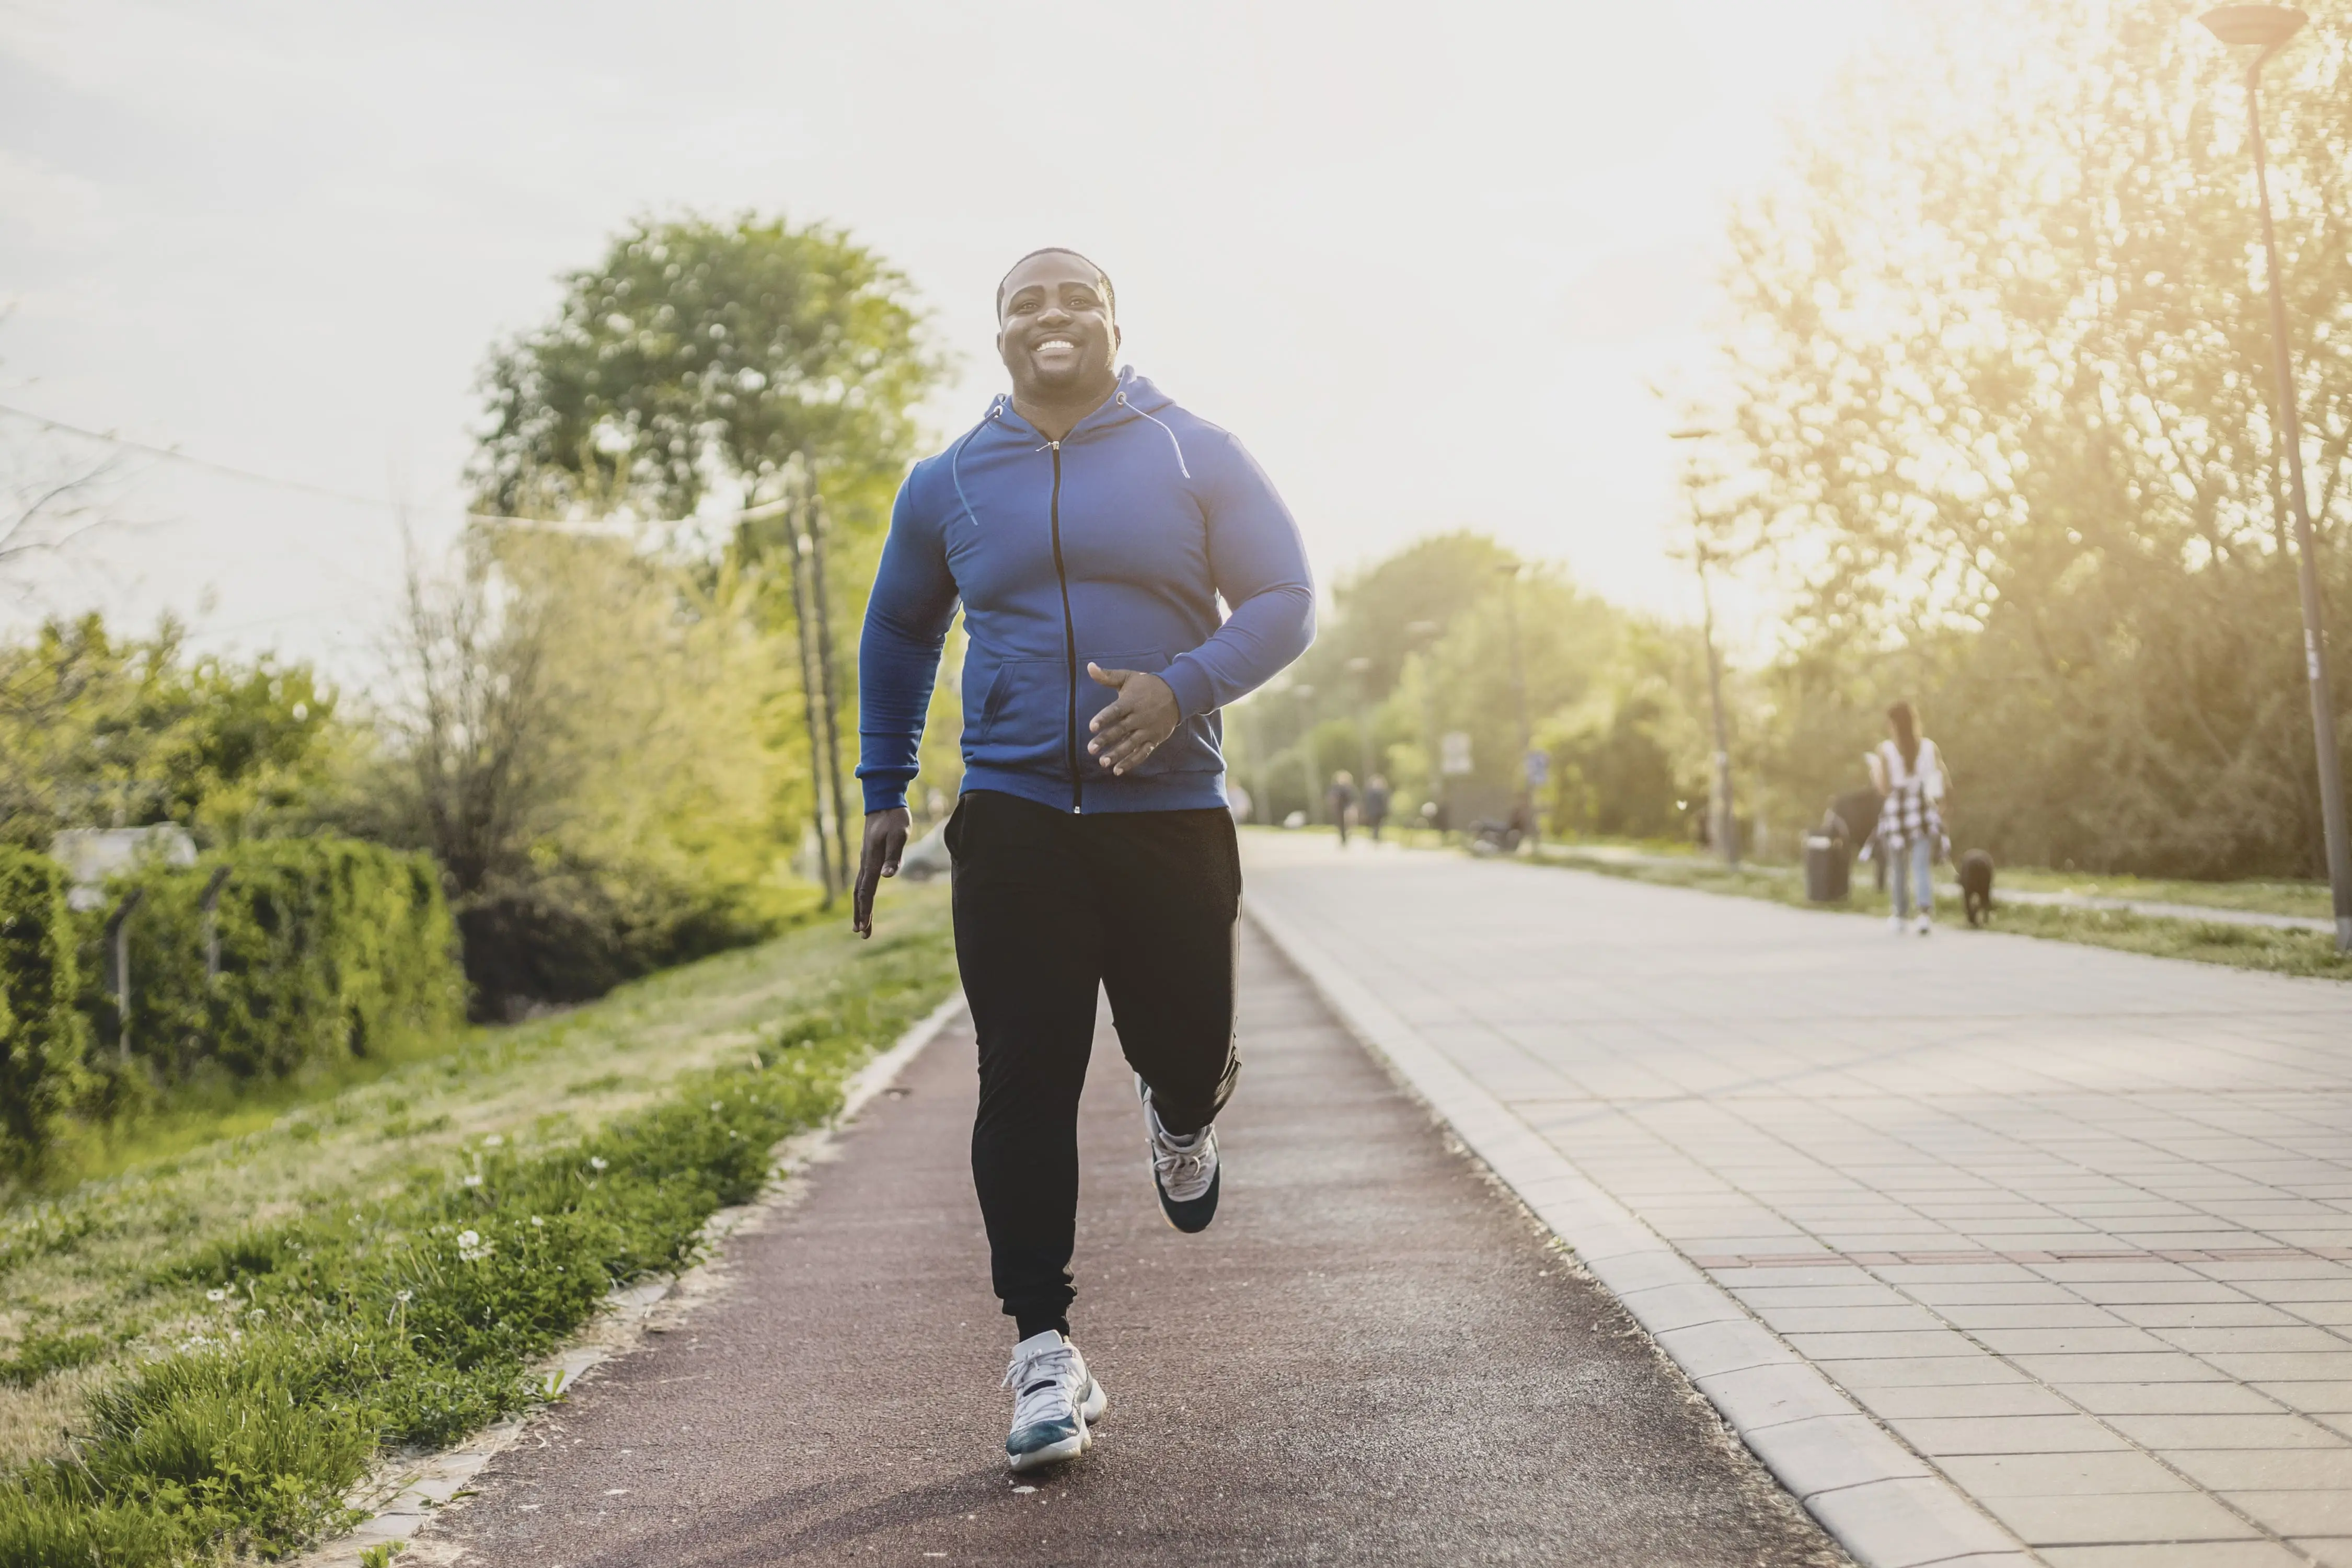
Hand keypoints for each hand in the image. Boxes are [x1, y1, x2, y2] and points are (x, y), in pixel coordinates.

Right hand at [853, 808, 909, 938]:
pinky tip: (865, 899)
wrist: (883, 802)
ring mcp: (865, 860)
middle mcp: (865, 863)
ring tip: (861, 923)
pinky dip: (862, 894)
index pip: (866, 891)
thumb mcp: (899, 836)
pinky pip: (863, 881)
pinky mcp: (868, 857)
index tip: (863, 927)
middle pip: (860, 894)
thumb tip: (887, 876)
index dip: (865, 910)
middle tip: (861, 933)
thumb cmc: (894, 818)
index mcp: (871, 861)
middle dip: (861, 914)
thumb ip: (894, 856)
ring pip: (859, 888)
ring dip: (860, 907)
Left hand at [1085, 664, 1179, 774]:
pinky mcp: (1154, 740)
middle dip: (1106, 740)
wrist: (1177, 694)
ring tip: (1103, 762)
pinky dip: (1131, 762)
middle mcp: (1139, 717)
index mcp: (1131, 701)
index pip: (1115, 711)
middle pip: (1121, 730)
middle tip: (1091, 749)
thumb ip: (1107, 676)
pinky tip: (1118, 770)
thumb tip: (1089, 666)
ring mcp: (1147, 730)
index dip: (1103, 718)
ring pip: (1131, 744)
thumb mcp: (1128, 677)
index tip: (1091, 727)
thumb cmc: (1147, 686)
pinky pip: (1142, 753)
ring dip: (1117, 754)